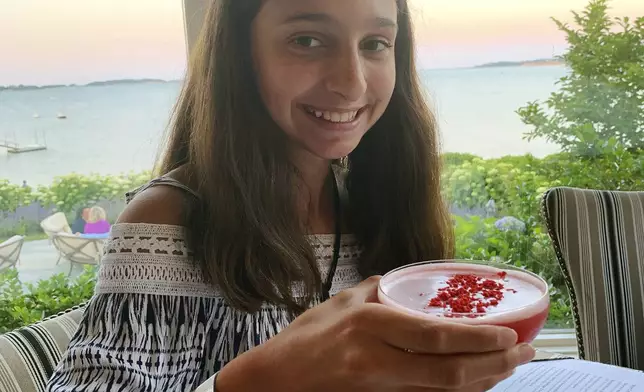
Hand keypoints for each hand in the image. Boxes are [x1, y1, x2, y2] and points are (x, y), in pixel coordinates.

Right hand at [217, 276, 533, 391]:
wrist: (275, 382)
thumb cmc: (305, 338)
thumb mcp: (341, 303)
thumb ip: (379, 293)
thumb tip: (411, 285)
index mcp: (369, 326)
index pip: (435, 336)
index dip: (478, 339)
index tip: (510, 333)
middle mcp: (377, 360)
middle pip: (449, 372)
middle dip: (495, 364)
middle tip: (525, 353)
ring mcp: (379, 388)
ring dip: (483, 381)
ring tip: (510, 367)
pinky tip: (477, 383)